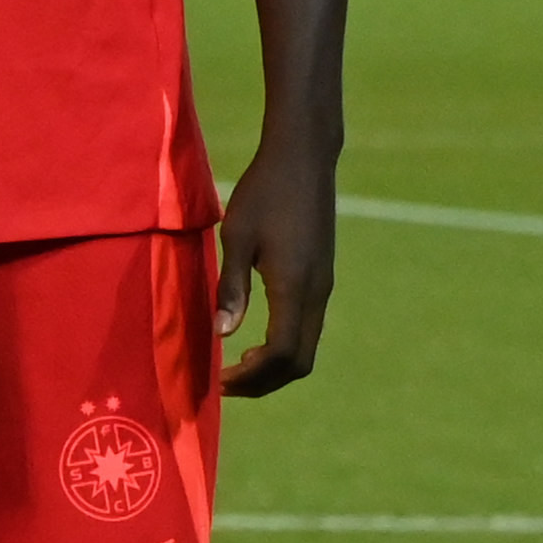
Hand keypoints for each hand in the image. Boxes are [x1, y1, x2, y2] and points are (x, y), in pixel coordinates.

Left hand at [218, 138, 338, 393]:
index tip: (220, 380)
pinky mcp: (321, 278)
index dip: (251, 377)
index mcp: (295, 287)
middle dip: (264, 382)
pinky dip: (282, 346)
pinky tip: (254, 340)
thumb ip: (231, 288)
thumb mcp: (237, 237)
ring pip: (306, 348)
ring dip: (273, 366)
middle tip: (225, 383)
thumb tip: (222, 334)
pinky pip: (306, 328)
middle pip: (300, 362)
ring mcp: (323, 287)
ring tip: (236, 366)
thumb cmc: (264, 192)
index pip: (281, 354)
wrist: (303, 159)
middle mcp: (317, 293)